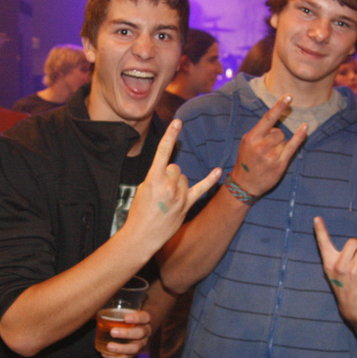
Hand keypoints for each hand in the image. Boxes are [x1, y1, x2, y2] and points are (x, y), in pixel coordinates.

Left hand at [100, 309, 151, 357]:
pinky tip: (105, 354)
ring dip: (121, 348)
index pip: (144, 317)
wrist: (139, 326)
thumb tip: (94, 305)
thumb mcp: (126, 310)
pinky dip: (116, 357)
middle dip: (126, 333)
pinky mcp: (134, 353)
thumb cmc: (128, 315)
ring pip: (135, 348)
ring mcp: (141, 344)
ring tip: (109, 346)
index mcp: (145, 320)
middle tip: (112, 332)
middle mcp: (145, 332)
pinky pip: (127, 357)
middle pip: (140, 333)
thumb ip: (115, 308)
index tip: (125, 318)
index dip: (136, 318)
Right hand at [122, 119, 220, 251]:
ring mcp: (179, 195)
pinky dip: (210, 179)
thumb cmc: (139, 212)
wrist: (142, 236)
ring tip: (167, 199)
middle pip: (175, 167)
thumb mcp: (142, 189)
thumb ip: (156, 177)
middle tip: (160, 191)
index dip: (170, 135)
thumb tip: (168, 172)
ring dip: (177, 183)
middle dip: (168, 174)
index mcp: (153, 179)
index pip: (163, 152)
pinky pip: (201, 188)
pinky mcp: (186, 205)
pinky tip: (218, 171)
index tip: (178, 122)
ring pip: (184, 177)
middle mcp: (168, 185)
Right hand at [228, 96, 307, 197]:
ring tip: (269, 156)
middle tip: (266, 149)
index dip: (279, 106)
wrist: (244, 185)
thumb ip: (260, 132)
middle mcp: (262, 146)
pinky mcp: (280, 164)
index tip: (289, 96)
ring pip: (284, 140)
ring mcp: (271, 156)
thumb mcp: (247, 143)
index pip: (268, 118)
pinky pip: (293, 146)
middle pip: (279, 132)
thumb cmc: (246, 161)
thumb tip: (275, 124)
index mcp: (252, 138)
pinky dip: (300, 136)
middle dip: (276, 137)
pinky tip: (305, 128)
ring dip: (280, 145)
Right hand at [314, 217, 356, 324]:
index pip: (323, 244)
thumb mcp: (333, 272)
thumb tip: (354, 241)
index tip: (317, 218)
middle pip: (352, 241)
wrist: (353, 306)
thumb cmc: (344, 285)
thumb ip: (338, 256)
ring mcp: (351, 270)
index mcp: (329, 263)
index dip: (320, 230)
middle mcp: (339, 265)